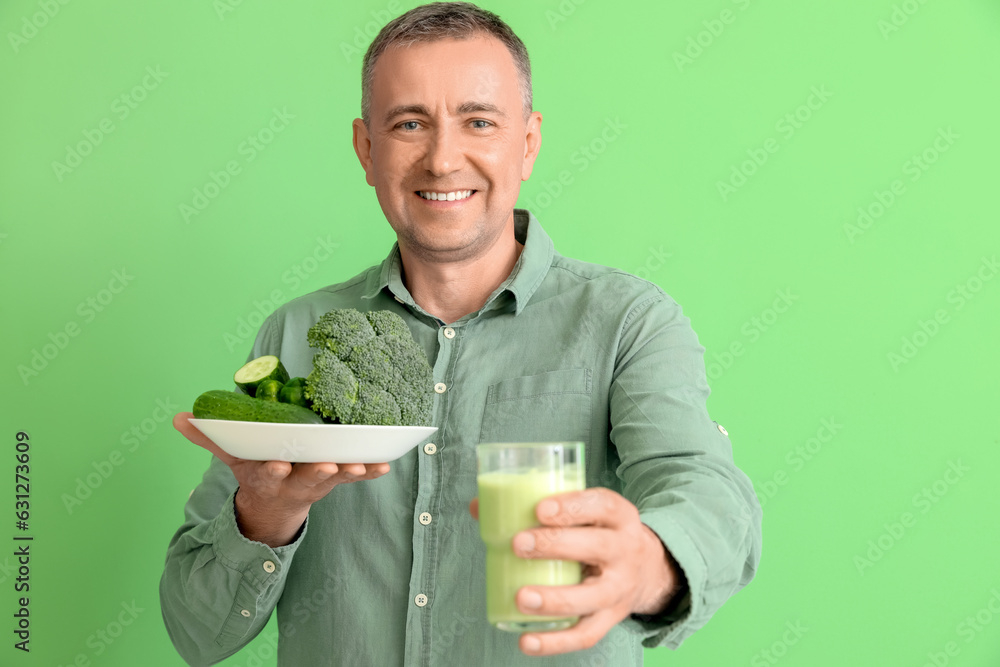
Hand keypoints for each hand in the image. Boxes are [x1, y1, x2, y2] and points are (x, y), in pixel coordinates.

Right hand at [175, 412, 389, 546]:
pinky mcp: (335, 480)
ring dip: (349, 471)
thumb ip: (209, 437)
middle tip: (329, 465)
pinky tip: (384, 464)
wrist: (273, 505)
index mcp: (266, 475)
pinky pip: (354, 476)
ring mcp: (317, 482)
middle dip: (317, 472)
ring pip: (334, 478)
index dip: (273, 470)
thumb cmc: (256, 469)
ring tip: (363, 464)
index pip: (268, 473)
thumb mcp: (232, 458)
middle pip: (307, 478)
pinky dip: (369, 471)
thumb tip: (180, 417)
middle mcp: (293, 481)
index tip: (278, 466)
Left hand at [469, 487, 684, 655]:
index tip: (540, 508)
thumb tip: (479, 506)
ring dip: (555, 599)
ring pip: (591, 597)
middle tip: (518, 544)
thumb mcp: (584, 512)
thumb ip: (538, 506)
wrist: (646, 569)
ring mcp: (619, 588)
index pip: (602, 505)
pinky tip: (526, 641)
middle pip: (597, 547)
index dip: (573, 506)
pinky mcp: (611, 618)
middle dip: (555, 545)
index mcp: (619, 516)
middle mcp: (625, 551)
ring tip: (521, 597)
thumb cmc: (599, 532)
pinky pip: (586, 634)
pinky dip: (555, 642)